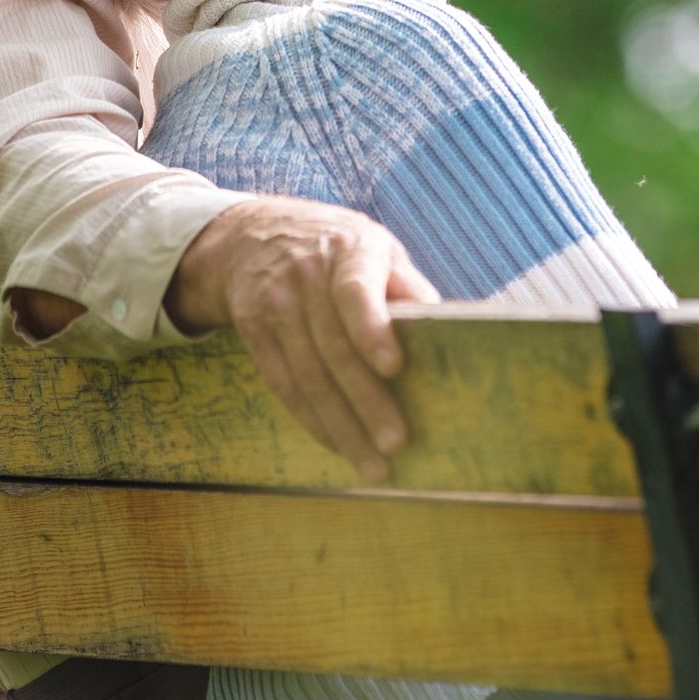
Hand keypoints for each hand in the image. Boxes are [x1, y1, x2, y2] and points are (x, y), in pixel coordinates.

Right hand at [166, 197, 441, 483]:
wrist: (254, 234)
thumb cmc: (339, 249)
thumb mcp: (377, 248)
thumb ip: (407, 286)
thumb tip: (446, 324)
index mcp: (349, 250)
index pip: (355, 291)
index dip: (372, 329)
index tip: (394, 368)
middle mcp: (306, 276)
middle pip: (334, 348)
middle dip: (365, 401)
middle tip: (394, 444)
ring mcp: (274, 304)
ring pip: (307, 375)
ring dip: (340, 426)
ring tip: (372, 465)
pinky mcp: (253, 330)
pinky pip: (282, 383)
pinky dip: (311, 419)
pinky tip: (336, 445)